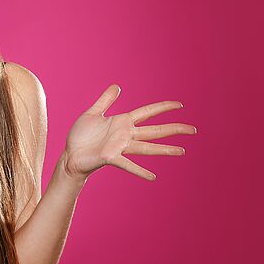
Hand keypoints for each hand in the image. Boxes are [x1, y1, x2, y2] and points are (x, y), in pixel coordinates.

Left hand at [63, 84, 196, 180]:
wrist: (70, 154)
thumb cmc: (81, 136)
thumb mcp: (92, 113)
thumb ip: (105, 100)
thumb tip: (117, 86)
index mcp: (122, 122)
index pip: (147, 112)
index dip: (163, 107)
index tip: (180, 105)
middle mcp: (125, 135)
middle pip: (154, 130)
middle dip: (174, 129)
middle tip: (193, 130)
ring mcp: (120, 147)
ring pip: (147, 147)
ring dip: (164, 150)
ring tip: (182, 151)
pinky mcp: (111, 158)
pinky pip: (127, 164)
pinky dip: (140, 171)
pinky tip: (153, 177)